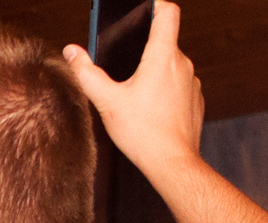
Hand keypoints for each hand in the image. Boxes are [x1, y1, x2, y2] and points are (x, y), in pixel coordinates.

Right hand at [62, 3, 203, 178]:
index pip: (167, 13)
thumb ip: (86, 73)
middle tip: (125, 72)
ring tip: (136, 98)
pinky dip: (165, 91)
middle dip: (144, 51)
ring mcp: (192, 81)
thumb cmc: (141, 132)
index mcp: (161, 56)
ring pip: (171, 66)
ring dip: (154, 74)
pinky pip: (179, 86)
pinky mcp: (196, 98)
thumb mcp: (107, 101)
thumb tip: (72, 51)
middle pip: (164, 43)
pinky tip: (151, 112)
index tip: (145, 8)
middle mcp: (182, 63)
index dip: (156, 5)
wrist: (171, 162)